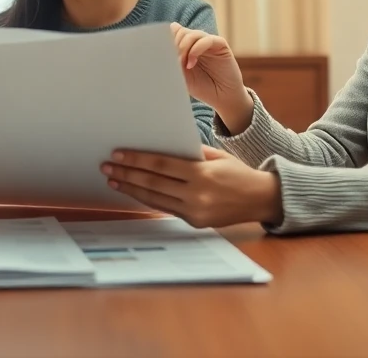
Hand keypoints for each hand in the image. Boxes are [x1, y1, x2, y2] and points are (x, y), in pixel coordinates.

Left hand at [102, 146, 283, 228]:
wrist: (261, 199)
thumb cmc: (237, 172)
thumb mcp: (215, 156)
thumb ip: (189, 153)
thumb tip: (158, 147)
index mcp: (201, 174)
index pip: (160, 165)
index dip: (136, 160)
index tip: (117, 155)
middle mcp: (196, 194)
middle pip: (153, 182)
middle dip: (127, 174)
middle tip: (106, 168)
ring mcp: (195, 211)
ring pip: (155, 198)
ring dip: (131, 189)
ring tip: (114, 180)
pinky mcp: (194, 222)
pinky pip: (165, 209)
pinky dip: (148, 199)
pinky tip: (135, 192)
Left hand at [171, 23, 253, 131]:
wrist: (222, 98)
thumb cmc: (201, 87)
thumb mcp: (181, 75)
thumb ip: (172, 61)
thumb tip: (158, 49)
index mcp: (186, 47)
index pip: (172, 33)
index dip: (165, 41)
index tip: (161, 55)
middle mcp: (197, 42)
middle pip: (180, 31)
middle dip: (173, 44)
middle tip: (172, 61)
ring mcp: (209, 42)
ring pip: (192, 34)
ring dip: (183, 47)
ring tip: (182, 64)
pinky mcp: (220, 45)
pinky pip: (207, 39)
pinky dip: (196, 49)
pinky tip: (191, 63)